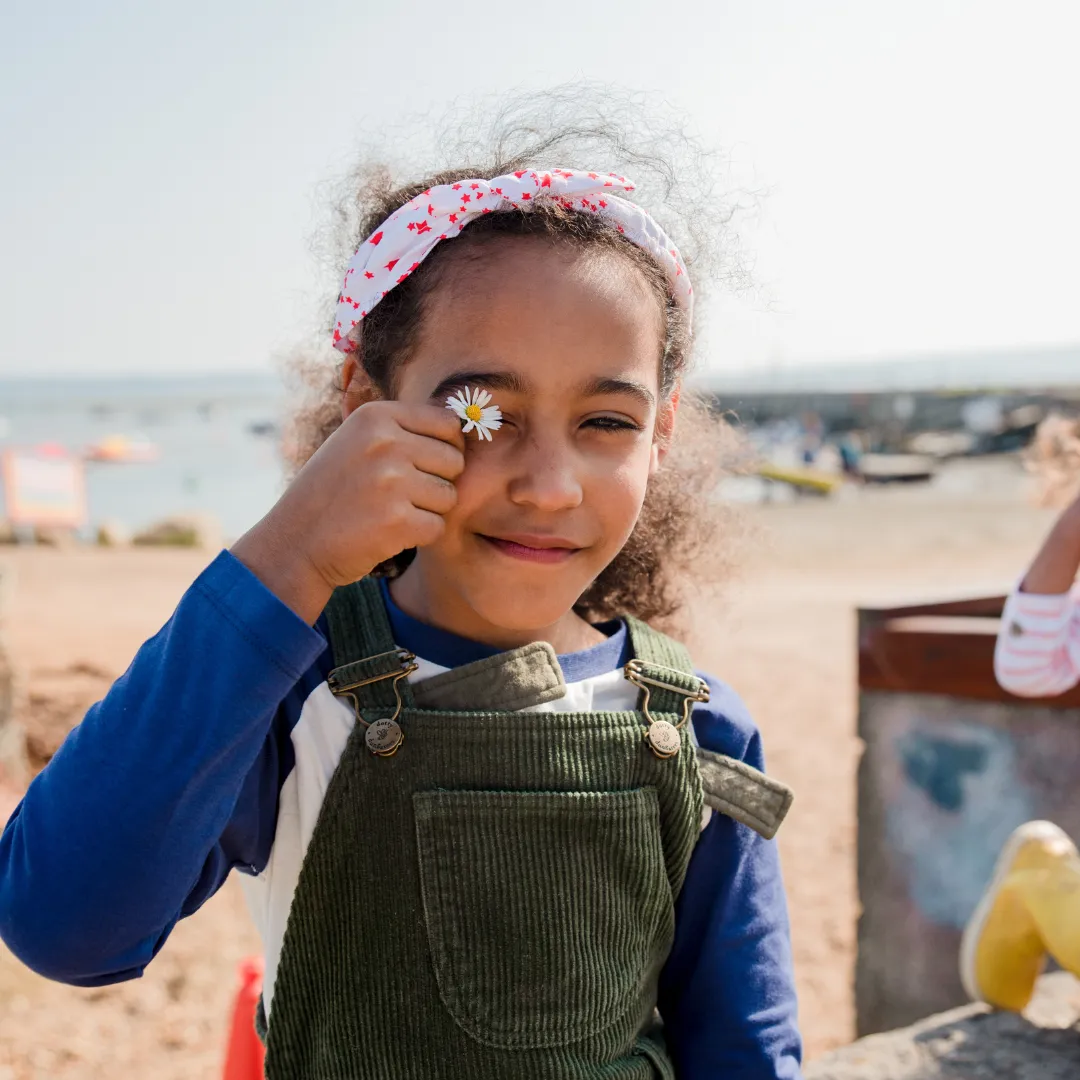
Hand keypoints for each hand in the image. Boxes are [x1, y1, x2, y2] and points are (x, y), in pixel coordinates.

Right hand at [232, 402, 464, 621]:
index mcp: (376, 417)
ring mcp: (391, 482)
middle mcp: (385, 443)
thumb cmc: (332, 491)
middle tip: (402, 497)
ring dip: (428, 511)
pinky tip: (388, 533)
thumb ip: (401, 430)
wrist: (294, 542)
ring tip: (391, 513)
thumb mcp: (356, 442)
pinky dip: (418, 536)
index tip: (425, 466)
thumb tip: (461, 426)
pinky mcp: (397, 521)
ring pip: (449, 497)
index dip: (446, 449)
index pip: (448, 424)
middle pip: (454, 462)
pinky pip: (437, 527)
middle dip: (437, 482)